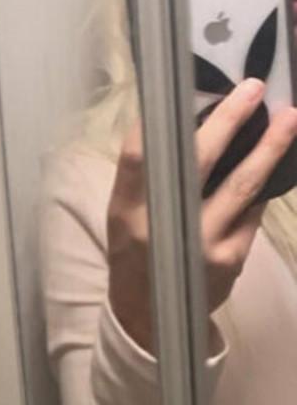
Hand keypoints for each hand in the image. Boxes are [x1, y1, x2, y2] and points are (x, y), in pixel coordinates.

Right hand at [106, 77, 296, 351]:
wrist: (151, 316)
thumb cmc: (136, 252)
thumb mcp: (123, 215)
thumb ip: (144, 176)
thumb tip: (180, 118)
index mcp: (126, 212)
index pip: (139, 156)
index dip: (160, 123)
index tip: (181, 93)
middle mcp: (163, 227)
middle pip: (198, 163)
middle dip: (228, 121)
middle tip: (252, 88)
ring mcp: (202, 243)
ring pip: (242, 185)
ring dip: (269, 148)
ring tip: (290, 117)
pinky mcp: (231, 257)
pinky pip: (254, 210)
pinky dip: (266, 183)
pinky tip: (279, 160)